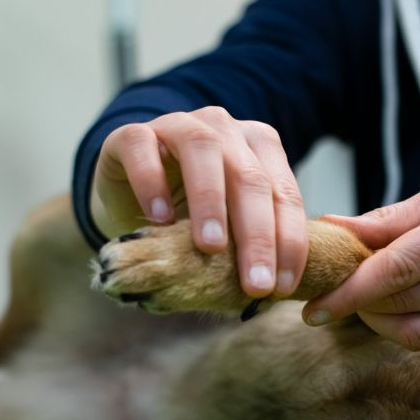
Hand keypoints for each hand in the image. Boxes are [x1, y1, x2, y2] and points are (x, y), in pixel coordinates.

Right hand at [92, 107, 307, 297]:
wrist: (130, 192)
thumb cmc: (190, 214)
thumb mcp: (228, 230)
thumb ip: (251, 247)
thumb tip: (274, 294)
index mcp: (260, 147)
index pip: (284, 194)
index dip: (289, 241)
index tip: (282, 286)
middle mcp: (224, 129)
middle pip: (250, 176)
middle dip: (258, 234)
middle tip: (256, 282)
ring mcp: (178, 125)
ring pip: (202, 149)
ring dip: (210, 201)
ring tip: (211, 247)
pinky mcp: (131, 134)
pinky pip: (142, 148)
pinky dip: (151, 182)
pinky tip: (159, 219)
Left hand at [301, 162, 419, 349]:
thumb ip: (388, 220)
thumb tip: (331, 230)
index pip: (397, 271)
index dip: (349, 292)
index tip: (313, 308)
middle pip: (402, 305)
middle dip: (358, 306)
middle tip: (331, 297)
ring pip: (417, 333)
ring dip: (379, 321)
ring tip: (364, 301)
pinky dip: (410, 327)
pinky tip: (400, 307)